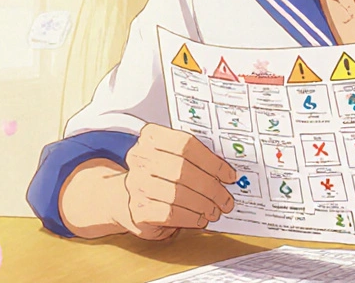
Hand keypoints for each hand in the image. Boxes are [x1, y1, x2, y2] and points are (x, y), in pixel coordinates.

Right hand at [117, 124, 238, 239]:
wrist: (125, 198)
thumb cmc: (158, 175)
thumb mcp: (173, 157)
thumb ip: (197, 156)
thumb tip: (227, 171)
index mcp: (151, 137)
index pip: (186, 145)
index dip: (212, 161)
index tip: (229, 175)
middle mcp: (140, 158)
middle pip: (183, 170)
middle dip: (211, 187)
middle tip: (225, 198)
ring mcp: (136, 184)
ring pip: (178, 194)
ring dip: (203, 204)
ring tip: (215, 210)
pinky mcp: (138, 210)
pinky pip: (170, 214)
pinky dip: (191, 217)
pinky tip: (200, 218)